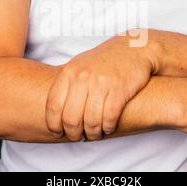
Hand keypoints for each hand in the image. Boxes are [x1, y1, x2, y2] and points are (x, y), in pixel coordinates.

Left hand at [45, 32, 159, 140]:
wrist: (133, 49)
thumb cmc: (103, 61)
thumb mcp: (79, 65)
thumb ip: (66, 85)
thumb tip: (54, 114)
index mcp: (69, 71)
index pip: (53, 105)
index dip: (53, 124)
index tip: (57, 132)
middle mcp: (83, 76)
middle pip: (70, 118)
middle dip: (73, 133)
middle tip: (77, 136)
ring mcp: (101, 83)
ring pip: (91, 121)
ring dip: (92, 134)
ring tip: (94, 134)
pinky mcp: (120, 89)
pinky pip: (109, 118)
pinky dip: (108, 128)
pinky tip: (108, 127)